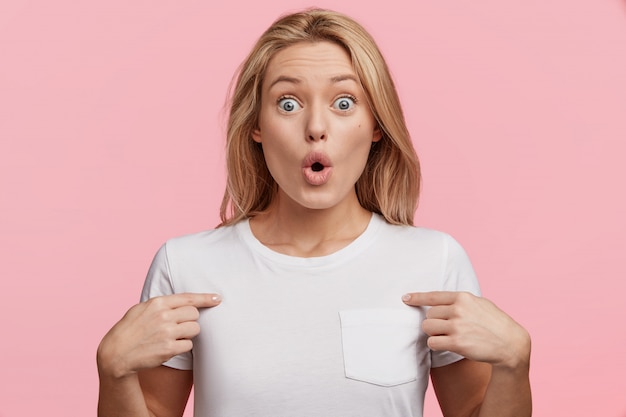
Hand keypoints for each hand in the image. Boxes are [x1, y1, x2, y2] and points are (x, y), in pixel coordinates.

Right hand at [97, 293, 220, 378]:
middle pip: (194, 314)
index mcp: (157, 303)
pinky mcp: (169, 349)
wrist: (116, 354)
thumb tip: (182, 302)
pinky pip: (189, 345)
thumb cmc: (128, 330)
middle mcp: (164, 316)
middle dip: (190, 320)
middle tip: (178, 326)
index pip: (188, 298)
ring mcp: (167, 332)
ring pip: (195, 329)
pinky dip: (183, 346)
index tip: (218, 299)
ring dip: (188, 333)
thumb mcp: (141, 309)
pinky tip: (169, 347)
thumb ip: (161, 304)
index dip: (206, 298)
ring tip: (173, 337)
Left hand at [402, 291, 529, 369]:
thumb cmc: (496, 323)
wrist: (511, 344)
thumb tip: (442, 301)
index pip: (433, 296)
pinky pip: (432, 342)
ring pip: (427, 328)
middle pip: (429, 315)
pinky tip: (447, 345)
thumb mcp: (481, 304)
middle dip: (434, 322)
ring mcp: (456, 326)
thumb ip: (462, 301)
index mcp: (463, 297)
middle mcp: (458, 310)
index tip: (405, 298)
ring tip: (447, 336)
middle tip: (447, 329)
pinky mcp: (456, 343)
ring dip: (433, 334)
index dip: (417, 297)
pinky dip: (436, 345)